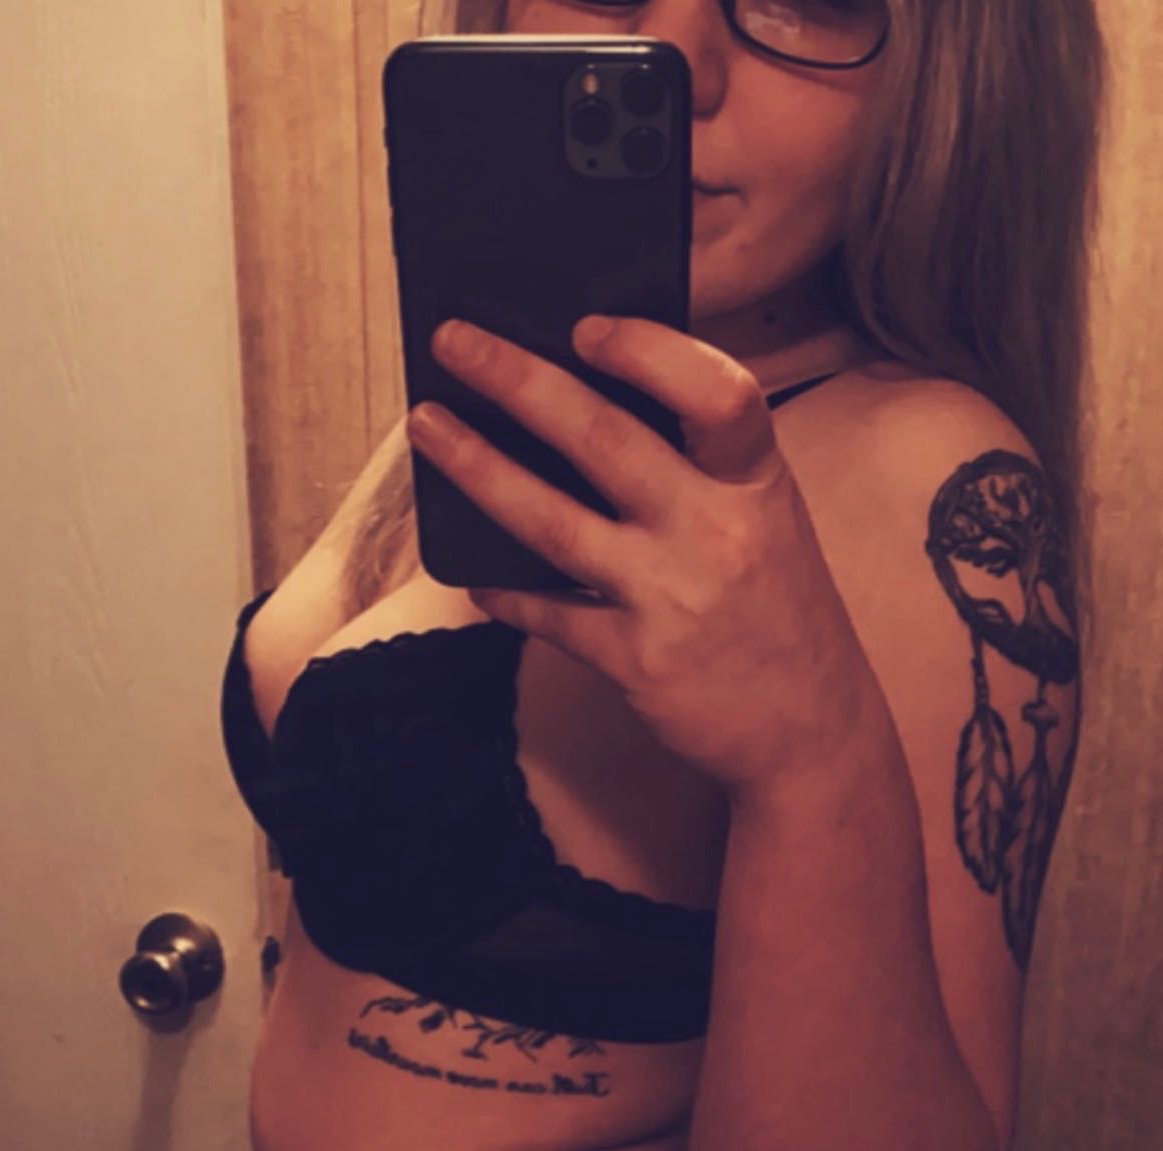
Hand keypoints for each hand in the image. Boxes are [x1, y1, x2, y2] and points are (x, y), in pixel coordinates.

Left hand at [406, 314, 870, 799]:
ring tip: (430, 429)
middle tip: (456, 341)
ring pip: (554, 522)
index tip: (585, 328)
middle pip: (605, 440)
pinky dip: (506, 590)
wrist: (811, 731)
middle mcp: (716, 532)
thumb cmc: (779, 611)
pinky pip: (550, 614)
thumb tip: (593, 404)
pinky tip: (471, 570)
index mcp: (757, 482)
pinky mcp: (636, 662)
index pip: (717, 393)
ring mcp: (672, 598)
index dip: (648, 351)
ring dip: (481, 469)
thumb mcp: (766, 521)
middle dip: (519, 381)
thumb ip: (703, 469)